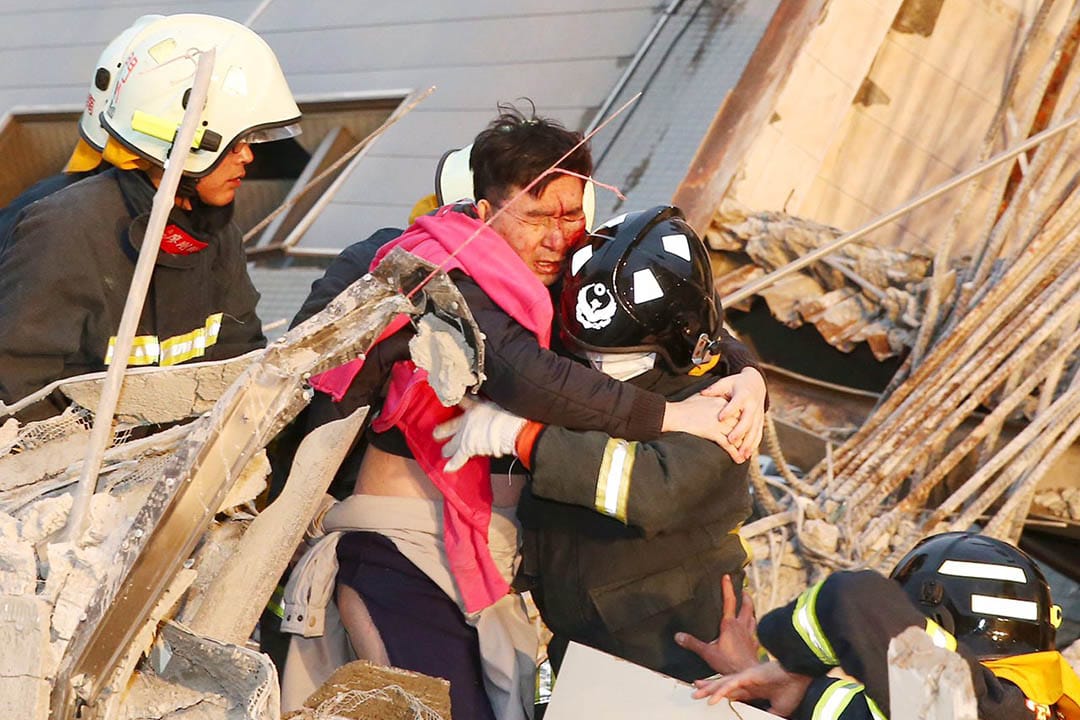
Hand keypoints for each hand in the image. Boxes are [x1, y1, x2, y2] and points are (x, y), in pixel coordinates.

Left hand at [432, 398, 525, 470]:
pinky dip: (453, 464)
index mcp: (477, 407)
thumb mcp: (505, 405)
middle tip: (437, 432)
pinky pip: (458, 458)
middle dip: (443, 430)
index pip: (465, 402)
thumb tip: (509, 409)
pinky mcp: (467, 447)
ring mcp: (465, 434)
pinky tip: (447, 468)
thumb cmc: (512, 414)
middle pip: (451, 425)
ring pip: (452, 443)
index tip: (454, 402)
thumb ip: (501, 407)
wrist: (509, 425)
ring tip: (444, 452)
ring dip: (447, 449)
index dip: (459, 402)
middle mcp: (468, 420)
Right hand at [662, 394, 740, 460]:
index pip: (737, 413)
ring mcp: (719, 421)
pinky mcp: (713, 431)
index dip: (742, 424)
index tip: (745, 432)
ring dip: (742, 448)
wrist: (673, 414)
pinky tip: (738, 459)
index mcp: (721, 401)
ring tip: (745, 456)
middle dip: (745, 437)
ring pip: (737, 436)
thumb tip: (713, 402)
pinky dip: (734, 453)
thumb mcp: (699, 398)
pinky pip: (728, 444)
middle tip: (749, 447)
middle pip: (740, 425)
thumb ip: (710, 399)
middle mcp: (723, 411)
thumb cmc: (682, 407)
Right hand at [675, 574, 759, 674]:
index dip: (727, 588)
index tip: (727, 576)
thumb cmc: (729, 664)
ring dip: (750, 609)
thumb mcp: (707, 653)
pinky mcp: (754, 645)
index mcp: (729, 625)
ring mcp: (750, 635)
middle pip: (747, 606)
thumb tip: (678, 636)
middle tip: (743, 590)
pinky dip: (753, 627)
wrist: (748, 676)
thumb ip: (692, 644)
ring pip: (753, 616)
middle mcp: (742, 627)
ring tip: (748, 606)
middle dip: (745, 596)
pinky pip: (755, 632)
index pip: (729, 601)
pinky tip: (751, 630)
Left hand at [692, 661, 811, 714]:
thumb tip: (763, 719)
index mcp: (755, 689)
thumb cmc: (794, 689)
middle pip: (724, 686)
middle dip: (709, 689)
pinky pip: (731, 685)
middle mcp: (748, 682)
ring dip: (709, 689)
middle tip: (695, 692)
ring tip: (696, 693)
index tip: (711, 698)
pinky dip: (720, 691)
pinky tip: (711, 698)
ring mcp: (747, 677)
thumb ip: (768, 713)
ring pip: (724, 683)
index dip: (722, 695)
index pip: (734, 693)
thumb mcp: (779, 708)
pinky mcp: (749, 676)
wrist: (803, 676)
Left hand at [701, 367, 765, 462]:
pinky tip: (747, 455)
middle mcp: (753, 406)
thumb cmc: (737, 384)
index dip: (729, 410)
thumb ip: (715, 389)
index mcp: (743, 395)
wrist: (756, 383)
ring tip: (741, 454)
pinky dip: (754, 445)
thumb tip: (702, 392)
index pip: (736, 403)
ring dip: (748, 443)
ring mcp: (758, 415)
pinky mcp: (760, 422)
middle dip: (740, 431)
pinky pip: (758, 434)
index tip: (720, 418)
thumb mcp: (726, 382)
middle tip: (731, 440)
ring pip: (754, 430)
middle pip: (747, 420)